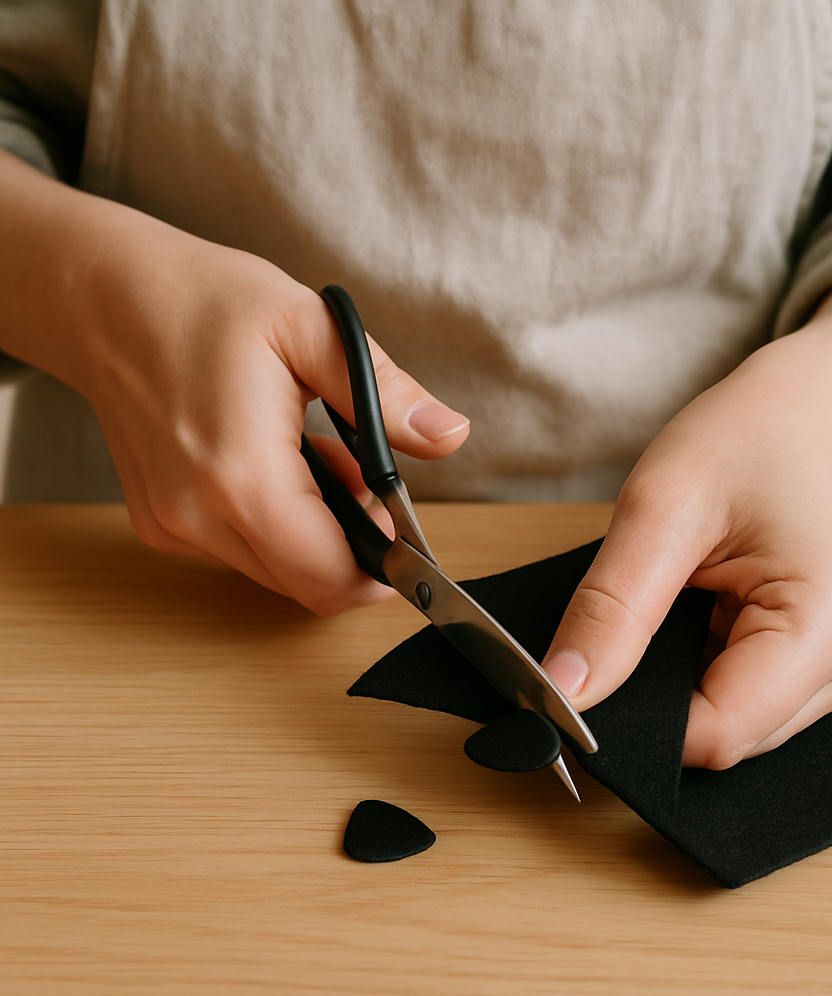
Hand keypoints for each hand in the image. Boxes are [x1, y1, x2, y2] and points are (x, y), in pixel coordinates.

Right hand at [0, 151, 468, 612]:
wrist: (104, 297)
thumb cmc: (201, 300)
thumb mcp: (312, 326)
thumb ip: (385, 392)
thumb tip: (448, 435)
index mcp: (241, 475)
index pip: (329, 576)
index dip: (383, 568)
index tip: (405, 528)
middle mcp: (198, 517)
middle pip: (307, 584)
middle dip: (355, 545)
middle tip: (364, 475)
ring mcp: (174, 526)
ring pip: (277, 572)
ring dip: (317, 534)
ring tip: (320, 455)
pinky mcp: (163, 523)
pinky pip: (242, 551)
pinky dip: (278, 524)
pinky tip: (281, 464)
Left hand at [542, 272, 831, 766]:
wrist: (804, 415)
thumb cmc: (746, 440)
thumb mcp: (659, 509)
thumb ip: (612, 610)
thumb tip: (564, 694)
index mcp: (827, 625)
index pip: (717, 734)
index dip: (637, 722)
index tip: (582, 678)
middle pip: (723, 738)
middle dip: (656, 698)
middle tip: (630, 616)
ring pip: (727, 727)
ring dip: (677, 683)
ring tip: (677, 602)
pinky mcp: (819, 671)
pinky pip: (738, 703)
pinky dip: (698, 672)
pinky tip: (697, 616)